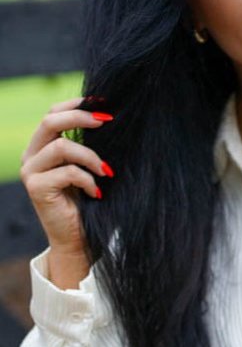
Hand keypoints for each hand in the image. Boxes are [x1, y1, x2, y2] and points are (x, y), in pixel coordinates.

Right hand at [20, 97, 113, 255]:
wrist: (77, 241)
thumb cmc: (86, 206)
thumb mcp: (86, 169)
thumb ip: (86, 146)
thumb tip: (106, 118)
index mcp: (40, 147)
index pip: (52, 113)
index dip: (76, 104)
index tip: (103, 104)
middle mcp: (31, 156)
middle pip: (50, 120)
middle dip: (81, 117)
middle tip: (107, 121)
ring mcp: (30, 171)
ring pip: (61, 146)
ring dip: (90, 157)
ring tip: (106, 172)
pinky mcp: (36, 188)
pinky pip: (68, 172)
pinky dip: (88, 180)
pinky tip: (96, 193)